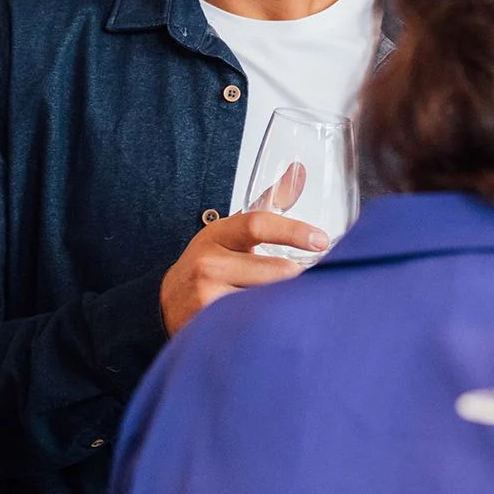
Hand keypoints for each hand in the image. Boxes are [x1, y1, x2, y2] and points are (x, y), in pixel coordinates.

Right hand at [160, 209, 328, 334]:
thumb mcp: (234, 231)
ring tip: (305, 305)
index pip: (257, 224)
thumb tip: (299, 170)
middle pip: (273, 270)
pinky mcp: (206, 323)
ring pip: (268, 299)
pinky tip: (281, 323)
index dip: (293, 231)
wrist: (170, 303)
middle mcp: (208, 263)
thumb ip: (271, 203)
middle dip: (303, 278)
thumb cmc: (210, 264)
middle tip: (323, 283)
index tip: (321, 241)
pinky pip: (254, 323)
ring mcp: (205, 295)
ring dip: (292, 303)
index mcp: (219, 233)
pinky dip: (273, 323)